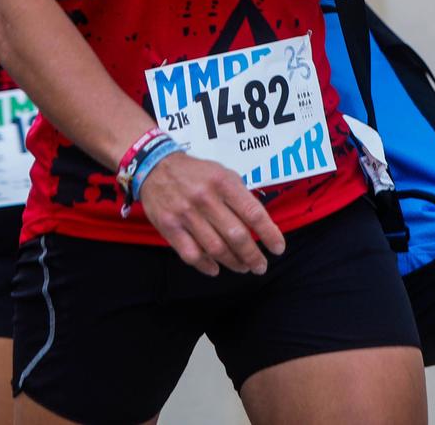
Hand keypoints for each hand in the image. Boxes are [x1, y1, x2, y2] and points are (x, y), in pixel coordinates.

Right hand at [138, 151, 285, 276]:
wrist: (155, 166)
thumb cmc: (196, 173)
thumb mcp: (223, 174)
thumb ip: (241, 196)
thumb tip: (261, 225)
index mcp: (223, 182)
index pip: (253, 213)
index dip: (269, 234)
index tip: (278, 248)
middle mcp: (205, 198)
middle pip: (236, 236)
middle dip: (253, 256)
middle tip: (260, 266)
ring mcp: (185, 214)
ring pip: (216, 249)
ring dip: (233, 263)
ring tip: (243, 267)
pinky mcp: (169, 227)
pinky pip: (191, 254)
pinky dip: (206, 266)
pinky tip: (216, 268)